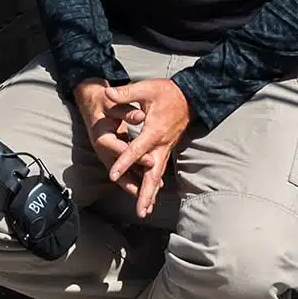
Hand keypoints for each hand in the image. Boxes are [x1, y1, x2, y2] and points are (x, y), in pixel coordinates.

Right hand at [74, 80, 143, 193]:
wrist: (91, 100)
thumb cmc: (103, 101)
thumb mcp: (113, 103)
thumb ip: (127, 111)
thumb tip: (141, 116)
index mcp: (102, 136)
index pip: (120, 150)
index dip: (136, 157)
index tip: (151, 161)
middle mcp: (103, 149)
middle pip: (118, 171)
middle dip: (133, 183)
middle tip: (148, 194)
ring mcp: (107, 154)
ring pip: (121, 174)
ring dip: (134, 186)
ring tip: (149, 198)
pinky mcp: (112, 154)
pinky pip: (123, 170)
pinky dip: (134, 177)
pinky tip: (146, 184)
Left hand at [101, 79, 190, 219]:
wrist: (190, 97)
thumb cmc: (167, 92)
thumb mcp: (147, 87)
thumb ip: (126, 92)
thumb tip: (107, 92)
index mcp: (154, 130)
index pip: (137, 149)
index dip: (124, 161)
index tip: (113, 174)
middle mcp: (161, 144)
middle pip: (152, 173)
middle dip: (145, 192)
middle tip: (140, 211)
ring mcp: (165, 149)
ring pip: (157, 176)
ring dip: (150, 194)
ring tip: (144, 211)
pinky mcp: (166, 150)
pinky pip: (159, 171)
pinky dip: (154, 186)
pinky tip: (150, 198)